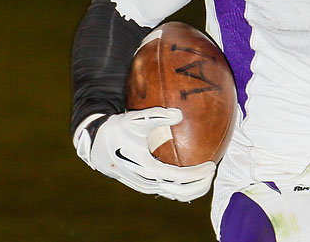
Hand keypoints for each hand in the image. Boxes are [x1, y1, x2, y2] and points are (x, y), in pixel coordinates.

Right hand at [75, 108, 215, 201]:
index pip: (179, 177)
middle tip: (212, 171)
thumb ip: (157, 115)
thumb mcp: (136, 119)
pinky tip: (191, 175)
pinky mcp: (145, 185)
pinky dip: (183, 186)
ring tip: (205, 174)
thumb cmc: (118, 130)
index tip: (211, 165)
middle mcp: (148, 182)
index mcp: (148, 169)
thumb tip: (179, 114)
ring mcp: (146, 186)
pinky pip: (169, 191)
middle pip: (181, 193)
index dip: (197, 174)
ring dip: (193, 188)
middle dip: (200, 186)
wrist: (97, 144)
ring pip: (175, 195)